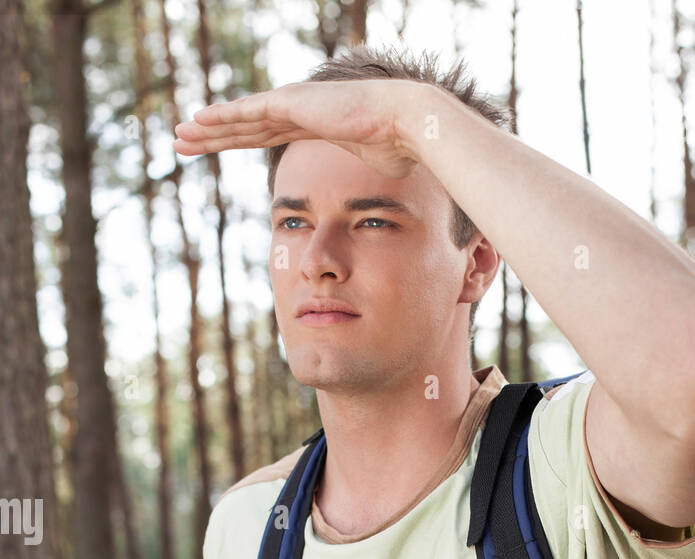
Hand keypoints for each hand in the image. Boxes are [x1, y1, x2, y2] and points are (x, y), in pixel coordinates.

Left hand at [171, 78, 423, 178]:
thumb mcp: (373, 174)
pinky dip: (222, 117)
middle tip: (183, 142)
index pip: (265, 136)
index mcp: (314, 126)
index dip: (237, 141)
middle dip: (213, 136)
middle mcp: (299, 112)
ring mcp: (294, 105)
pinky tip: (198, 121)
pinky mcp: (292, 104)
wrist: (405, 125)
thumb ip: (364, 187)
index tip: (214, 148)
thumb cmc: (399, 150)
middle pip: (245, 127)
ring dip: (208, 129)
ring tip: (180, 136)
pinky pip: (248, 113)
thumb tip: (377, 210)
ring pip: (240, 120)